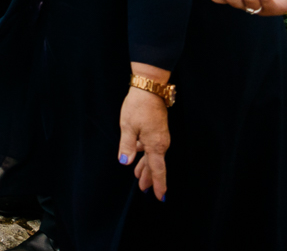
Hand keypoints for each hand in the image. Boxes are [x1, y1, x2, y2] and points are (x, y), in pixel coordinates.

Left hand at [118, 81, 170, 199]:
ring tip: (140, 178)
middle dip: (150, 178)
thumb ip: (127, 146)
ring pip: (153, 157)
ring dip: (147, 167)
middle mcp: (161, 143)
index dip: (158, 184)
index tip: (160, 197)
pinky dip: (146, 155)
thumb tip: (125, 162)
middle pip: (155, 165)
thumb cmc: (138, 106)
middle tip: (144, 190)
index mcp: (155, 145)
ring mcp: (160, 137)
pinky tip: (139, 156)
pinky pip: (152, 148)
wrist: (149, 89)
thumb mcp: (127, 126)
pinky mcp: (157, 131)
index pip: (157, 170)